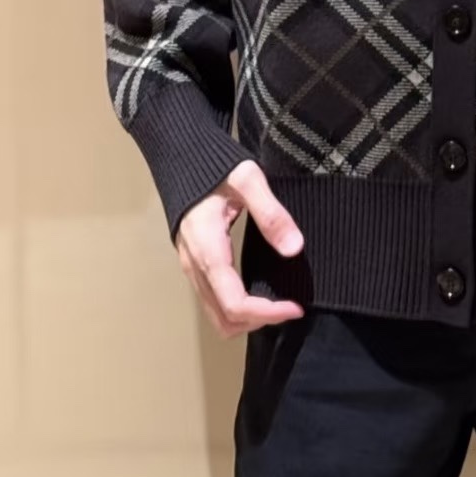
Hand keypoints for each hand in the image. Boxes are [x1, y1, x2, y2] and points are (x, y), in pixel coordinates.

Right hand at [175, 159, 304, 337]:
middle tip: (289, 306)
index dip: (267, 314)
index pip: (235, 303)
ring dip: (246, 319)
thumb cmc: (215, 165)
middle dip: (258, 321)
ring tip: (277, 302)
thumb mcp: (247, 180)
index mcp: (209, 250)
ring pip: (215, 314)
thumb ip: (271, 213)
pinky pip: (212, 300)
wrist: (179, 155)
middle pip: (223, 319)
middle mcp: (195, 266)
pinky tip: (258, 290)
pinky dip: (236, 307)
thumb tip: (294, 249)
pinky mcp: (193, 263)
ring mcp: (191, 267)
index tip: (296, 307)